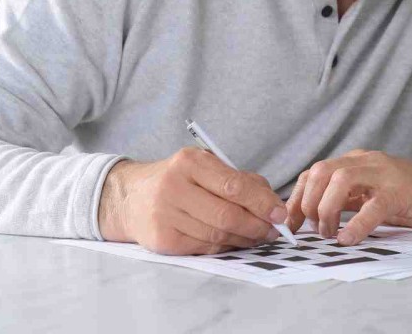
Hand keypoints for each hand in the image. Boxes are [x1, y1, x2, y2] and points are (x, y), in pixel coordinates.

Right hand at [98, 147, 287, 254]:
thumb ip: (240, 180)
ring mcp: (165, 215)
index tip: (280, 214)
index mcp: (189, 162)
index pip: (233, 185)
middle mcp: (174, 186)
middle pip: (227, 215)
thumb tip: (273, 204)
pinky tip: (233, 241)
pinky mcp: (162, 240)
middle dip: (256, 226)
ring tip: (256, 237)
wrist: (132, 197)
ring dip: (243, 239)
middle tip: (273, 232)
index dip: (261, 202)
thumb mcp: (205, 167)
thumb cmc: (179, 180)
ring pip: (217, 235)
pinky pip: (204, 248)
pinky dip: (224, 247)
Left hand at [284, 149, 411, 245]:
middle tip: (312, 229)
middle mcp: (367, 162)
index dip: (297, 198)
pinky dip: (356, 225)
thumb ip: (347, 202)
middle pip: (321, 171)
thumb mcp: (372, 196)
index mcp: (356, 162)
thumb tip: (314, 221)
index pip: (315, 172)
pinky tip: (348, 239)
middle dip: (308, 202)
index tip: (291, 224)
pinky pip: (372, 206)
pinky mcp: (402, 192)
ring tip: (330, 233)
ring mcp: (385, 174)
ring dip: (327, 209)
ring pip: (341, 180)